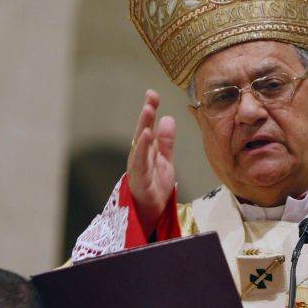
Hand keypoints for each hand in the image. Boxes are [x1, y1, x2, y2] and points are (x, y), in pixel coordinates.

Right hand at [128, 90, 176, 234]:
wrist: (150, 213)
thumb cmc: (154, 186)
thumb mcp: (164, 160)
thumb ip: (166, 141)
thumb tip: (168, 118)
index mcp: (147, 150)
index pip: (148, 126)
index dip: (150, 110)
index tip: (152, 93)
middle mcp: (140, 156)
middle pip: (143, 131)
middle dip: (146, 114)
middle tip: (150, 95)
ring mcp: (139, 167)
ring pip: (140, 144)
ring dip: (143, 126)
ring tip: (148, 109)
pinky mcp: (140, 180)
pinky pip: (141, 162)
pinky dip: (143, 148)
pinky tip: (147, 135)